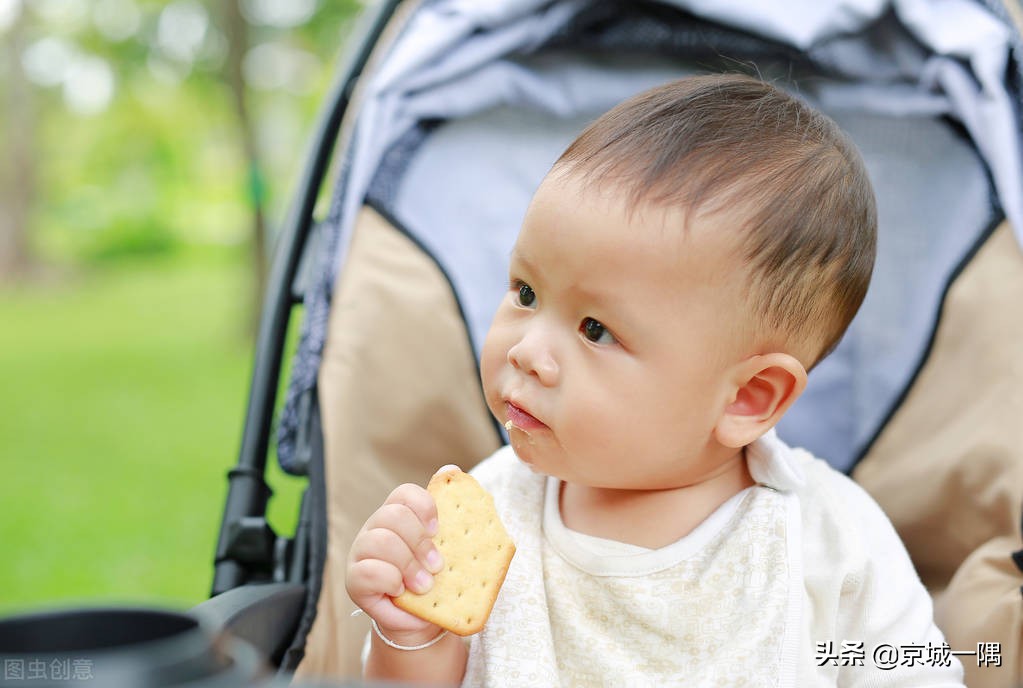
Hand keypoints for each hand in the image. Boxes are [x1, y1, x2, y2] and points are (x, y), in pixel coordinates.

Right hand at [346, 483, 445, 642]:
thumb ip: (451, 513)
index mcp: (399, 517)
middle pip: (393, 515)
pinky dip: (390, 580)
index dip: (423, 506)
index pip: (404, 493)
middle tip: (437, 567)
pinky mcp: (354, 580)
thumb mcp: (448, 549)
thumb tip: (451, 468)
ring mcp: (362, 553)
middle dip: (419, 542)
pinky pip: (368, 571)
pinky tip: (400, 591)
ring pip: (381, 541)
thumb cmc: (435, 579)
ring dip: (408, 565)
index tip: (438, 530)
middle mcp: (376, 529)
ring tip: (424, 585)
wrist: (421, 618)